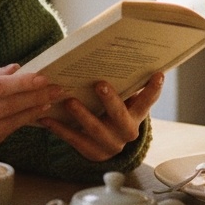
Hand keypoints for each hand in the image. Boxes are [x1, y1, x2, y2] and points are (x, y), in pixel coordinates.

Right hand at [0, 64, 65, 158]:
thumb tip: (16, 70)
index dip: (22, 83)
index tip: (42, 77)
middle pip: (7, 107)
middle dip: (34, 96)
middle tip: (54, 89)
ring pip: (9, 123)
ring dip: (32, 111)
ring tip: (47, 101)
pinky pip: (4, 136)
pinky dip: (20, 124)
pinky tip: (32, 114)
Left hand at [39, 73, 163, 161]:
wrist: (102, 144)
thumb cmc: (108, 110)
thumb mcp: (118, 99)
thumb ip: (119, 82)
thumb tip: (108, 51)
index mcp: (135, 115)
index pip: (147, 101)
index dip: (153, 89)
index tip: (157, 73)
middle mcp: (126, 131)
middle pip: (120, 117)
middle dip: (111, 101)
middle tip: (100, 84)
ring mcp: (110, 145)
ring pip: (96, 131)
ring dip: (82, 115)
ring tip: (69, 101)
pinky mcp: (92, 153)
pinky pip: (75, 140)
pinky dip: (60, 129)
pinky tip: (46, 118)